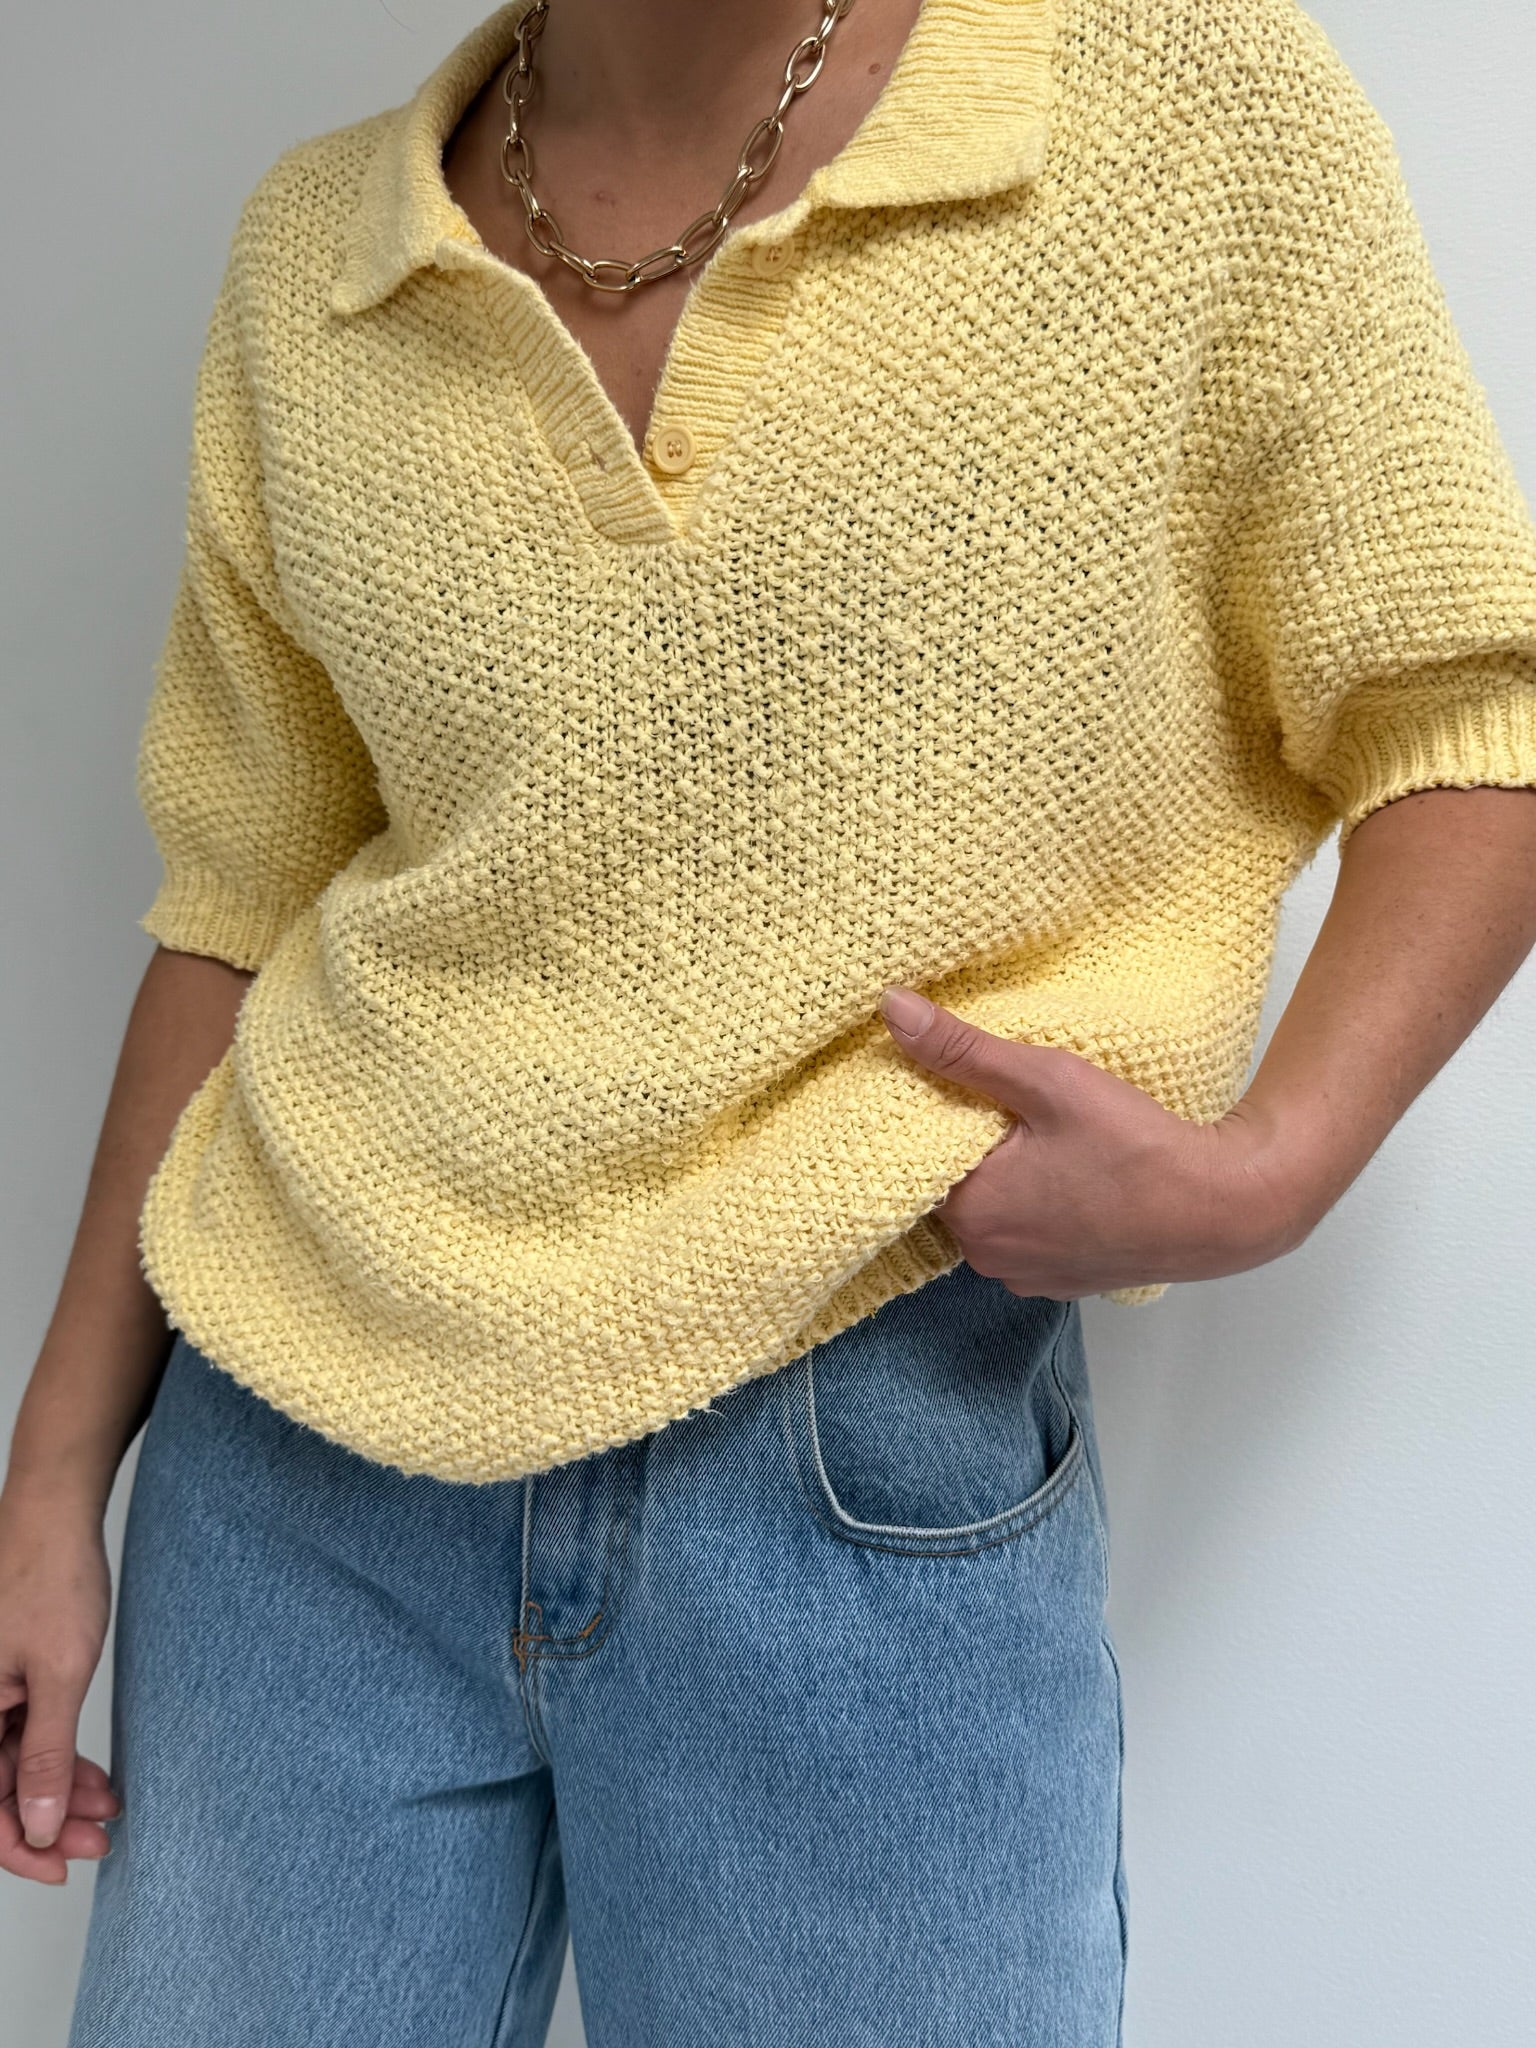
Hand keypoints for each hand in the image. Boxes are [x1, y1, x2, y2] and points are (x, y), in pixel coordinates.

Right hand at [0, 1487, 120, 1884]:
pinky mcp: (7, 1678)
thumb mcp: (59, 1674)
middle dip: (46, 1823)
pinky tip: (95, 1779)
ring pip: (14, 1766)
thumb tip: (39, 1827)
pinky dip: (59, 1758)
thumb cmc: (52, 1576)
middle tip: (98, 1841)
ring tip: (107, 1811)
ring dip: (58, 1793)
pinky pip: (25, 1735)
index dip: (14, 1847)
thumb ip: (47, 1756)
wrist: (58, 1513)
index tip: (59, 1866)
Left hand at [878, 986, 1306, 1298]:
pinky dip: (1034, 1206)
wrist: (1222, 1210)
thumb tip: (893, 1009)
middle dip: (970, 1144)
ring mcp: (1024, 1276)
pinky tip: (1067, 1174)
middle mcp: (986, 1256)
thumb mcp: (1046, 1079)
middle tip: (1010, 1102)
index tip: (961, 1082)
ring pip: (990, 1212)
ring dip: (1003, 1176)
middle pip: (951, 1186)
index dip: (936, 1113)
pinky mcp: (1060, 1282)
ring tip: (1041, 1135)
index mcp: (969, 1212)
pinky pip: (1024, 1235)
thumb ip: (963, 1048)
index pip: (916, 1153)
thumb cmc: (1137, 1146)